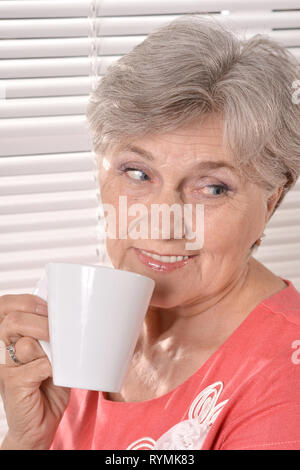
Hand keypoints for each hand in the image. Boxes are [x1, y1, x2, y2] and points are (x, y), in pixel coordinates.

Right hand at [0, 294, 69, 449]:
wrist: (39, 426)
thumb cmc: (49, 388)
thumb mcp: (53, 355)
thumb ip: (53, 337)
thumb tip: (71, 317)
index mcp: (14, 337)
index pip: (7, 307)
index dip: (26, 302)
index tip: (48, 308)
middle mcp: (6, 349)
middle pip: (14, 320)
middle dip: (42, 321)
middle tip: (61, 331)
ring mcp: (7, 366)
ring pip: (27, 342)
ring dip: (51, 348)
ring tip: (60, 360)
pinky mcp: (13, 382)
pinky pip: (39, 364)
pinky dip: (54, 367)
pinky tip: (57, 375)